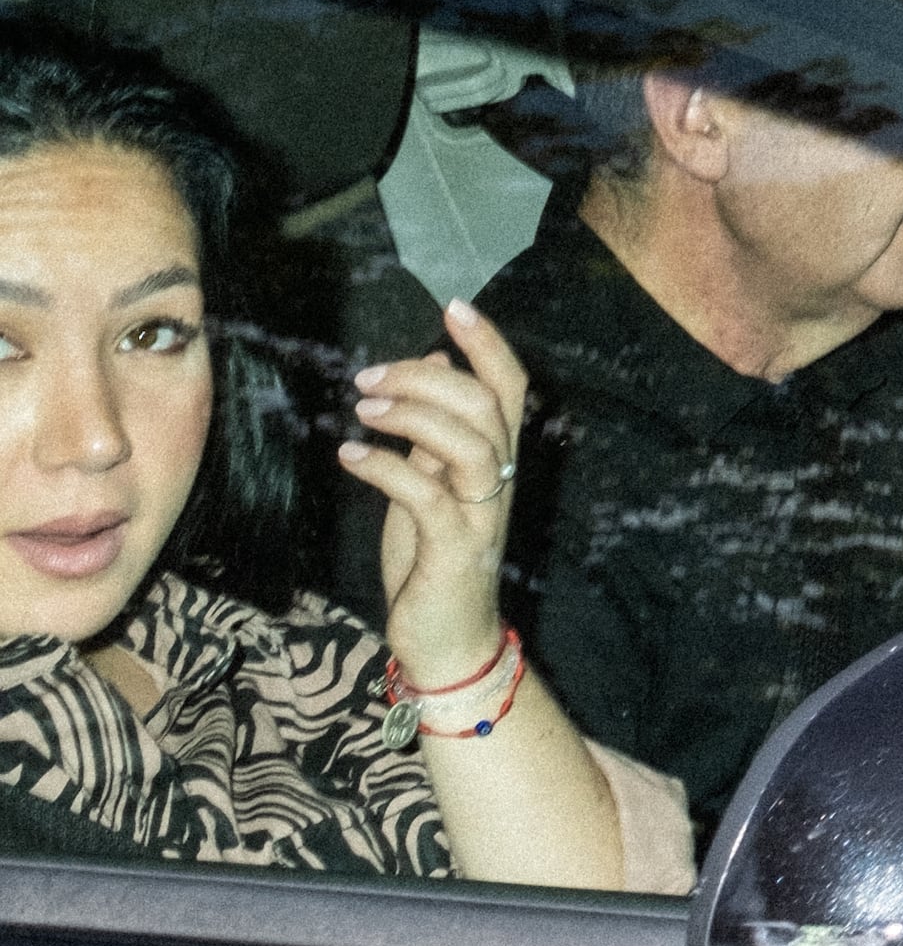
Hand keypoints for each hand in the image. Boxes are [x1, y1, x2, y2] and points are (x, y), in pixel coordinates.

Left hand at [352, 302, 529, 689]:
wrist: (446, 638)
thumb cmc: (432, 559)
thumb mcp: (432, 484)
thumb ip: (435, 432)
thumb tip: (435, 366)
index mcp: (496, 461)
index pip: (509, 388)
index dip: (489, 344)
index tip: (454, 307)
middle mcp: (499, 481)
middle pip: (487, 406)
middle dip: (428, 379)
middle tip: (368, 376)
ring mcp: (481, 514)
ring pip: (470, 443)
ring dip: (413, 415)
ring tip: (361, 408)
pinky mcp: (455, 548)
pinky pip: (427, 496)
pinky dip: (385, 467)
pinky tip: (349, 456)